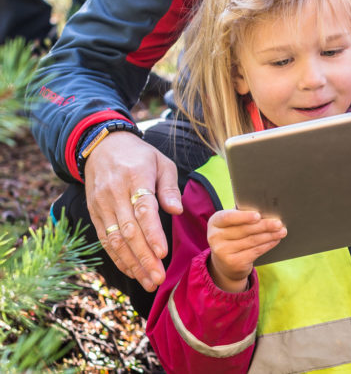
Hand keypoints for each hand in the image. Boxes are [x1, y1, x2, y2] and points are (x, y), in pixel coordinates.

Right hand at [85, 131, 182, 291]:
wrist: (102, 147)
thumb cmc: (140, 156)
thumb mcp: (161, 162)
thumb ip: (169, 187)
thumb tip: (177, 210)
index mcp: (136, 177)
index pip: (143, 209)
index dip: (152, 233)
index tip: (163, 253)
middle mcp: (115, 193)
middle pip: (129, 230)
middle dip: (144, 257)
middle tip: (158, 278)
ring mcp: (101, 204)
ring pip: (115, 240)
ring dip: (131, 264)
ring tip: (148, 281)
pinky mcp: (94, 213)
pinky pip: (105, 240)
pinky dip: (118, 258)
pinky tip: (132, 271)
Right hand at [207, 209, 286, 291]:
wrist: (225, 263)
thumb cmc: (233, 235)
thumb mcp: (232, 224)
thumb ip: (243, 215)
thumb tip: (267, 209)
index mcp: (215, 222)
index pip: (228, 217)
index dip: (243, 217)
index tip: (258, 215)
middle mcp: (215, 237)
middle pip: (244, 230)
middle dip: (264, 226)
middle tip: (279, 223)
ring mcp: (223, 252)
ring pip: (252, 241)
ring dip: (270, 235)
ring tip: (282, 231)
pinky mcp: (233, 263)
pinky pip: (255, 251)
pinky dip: (268, 245)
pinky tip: (275, 240)